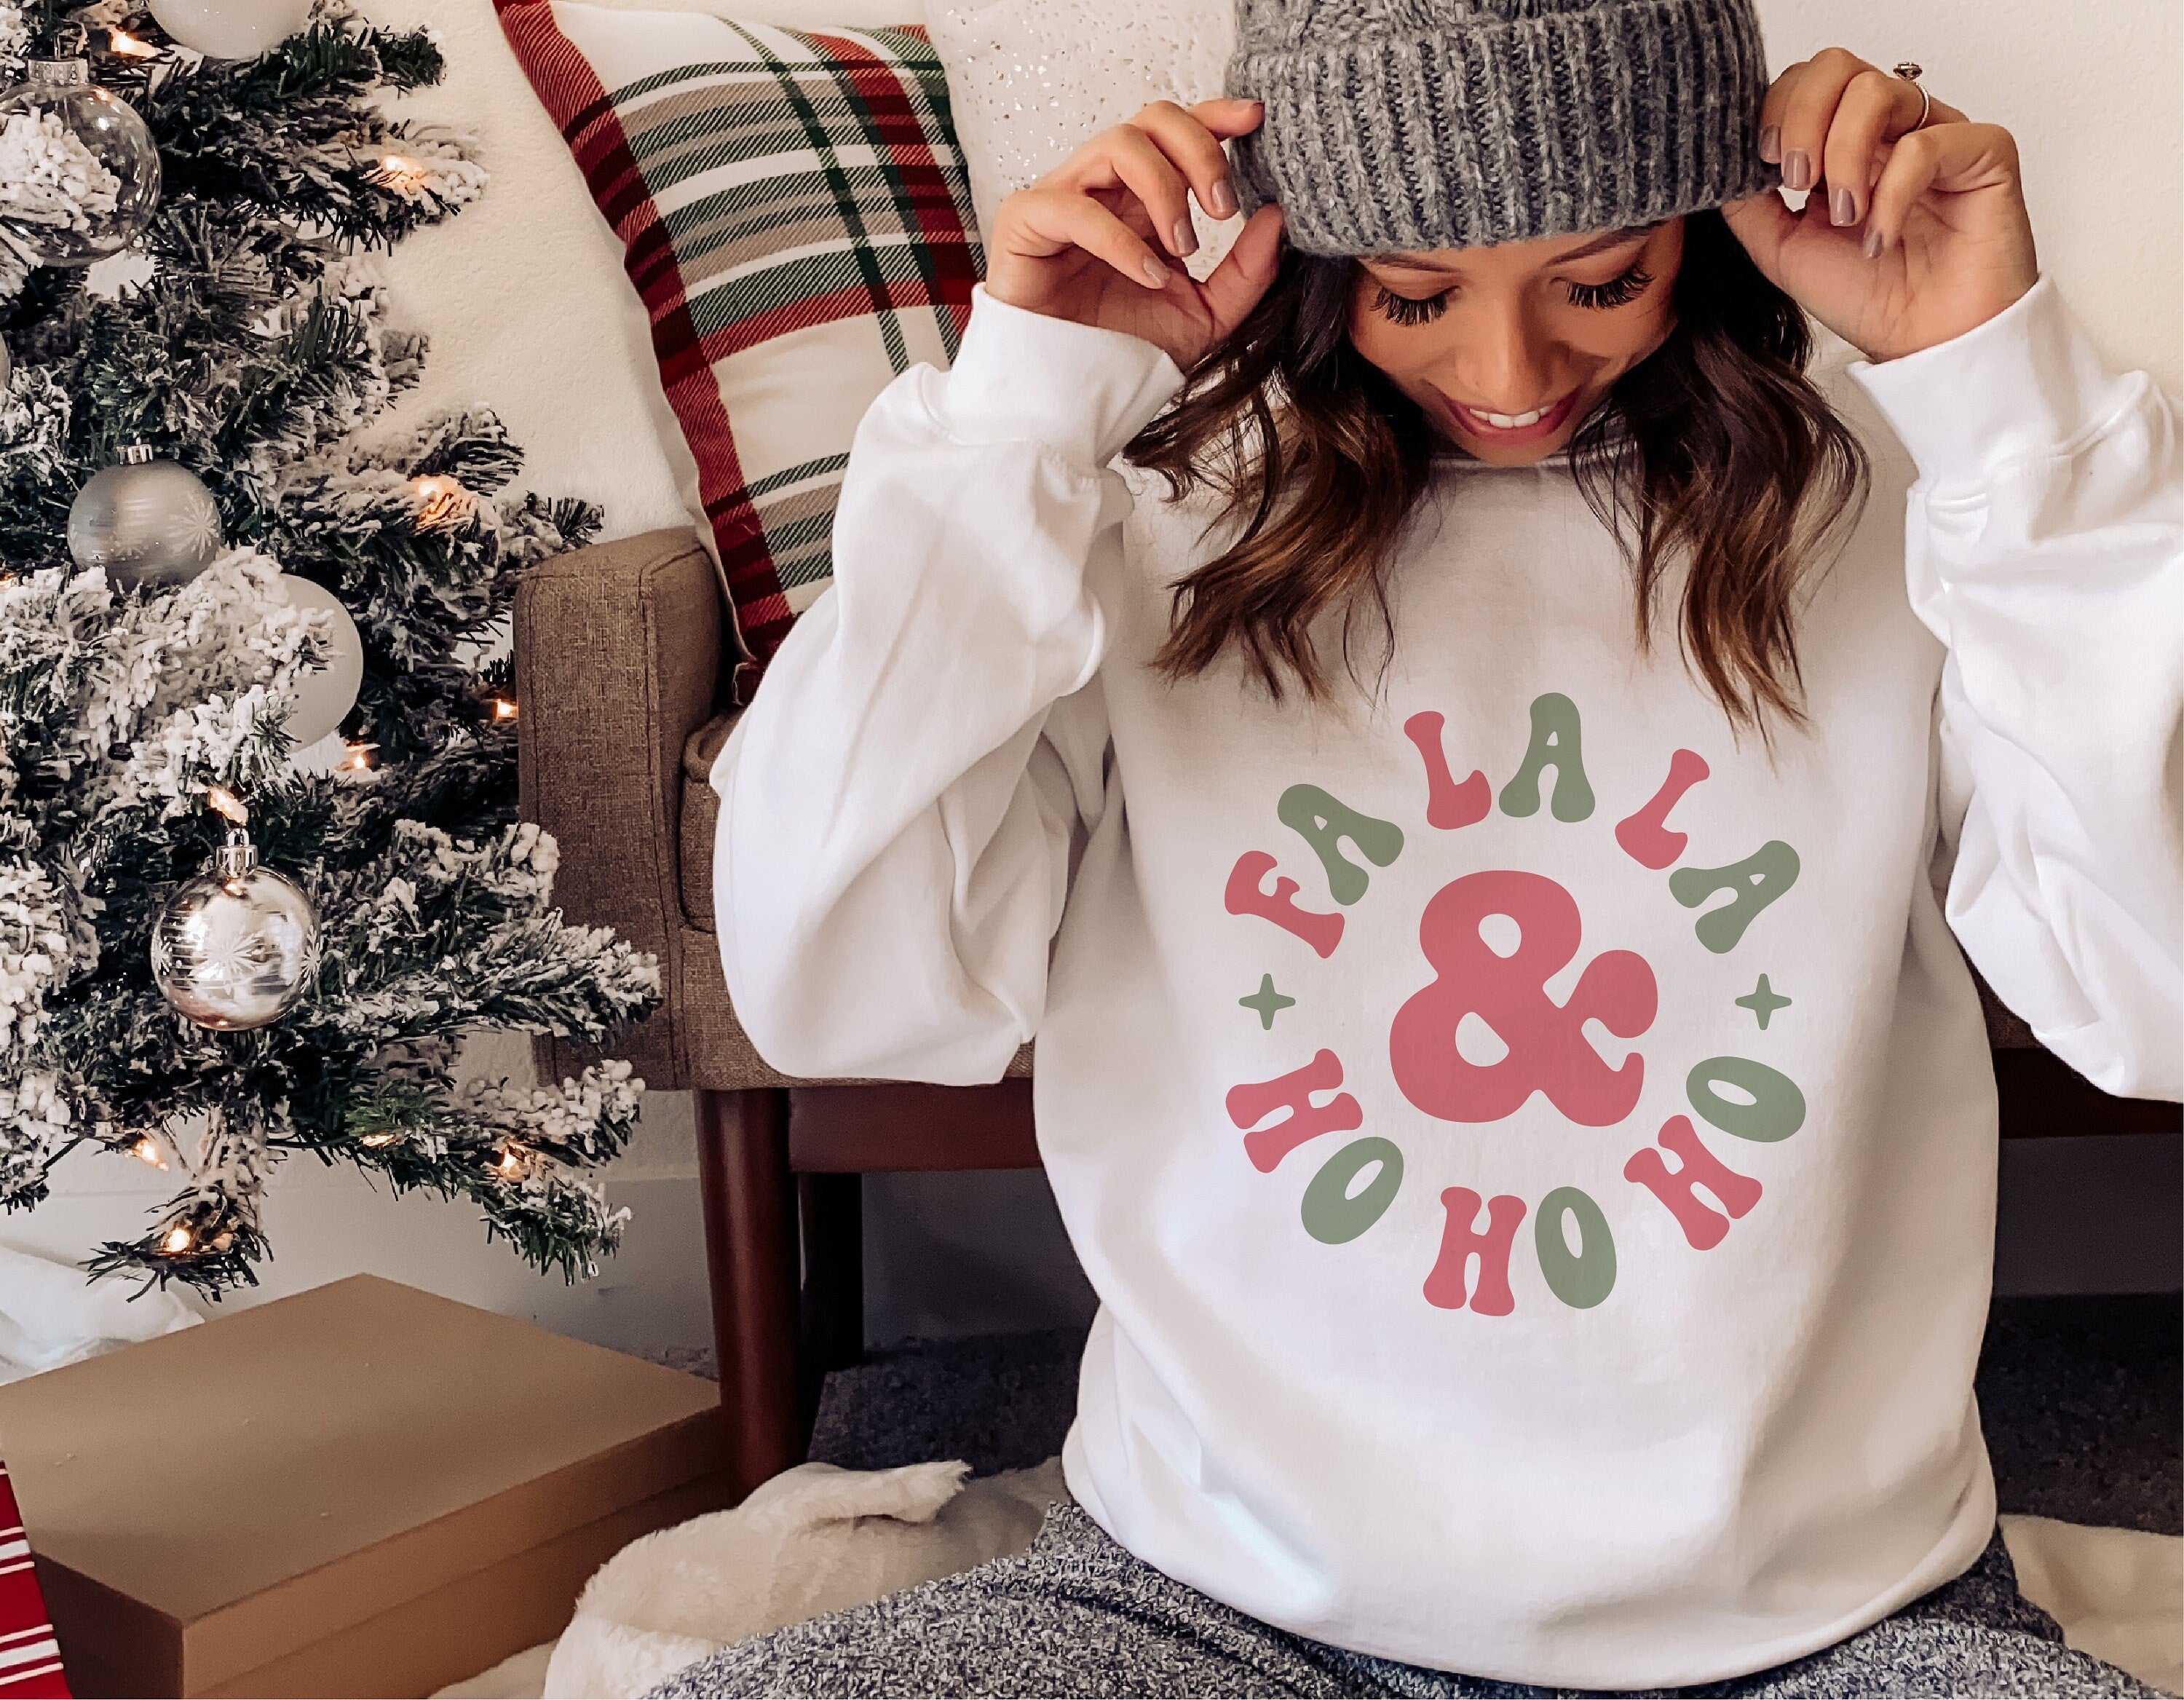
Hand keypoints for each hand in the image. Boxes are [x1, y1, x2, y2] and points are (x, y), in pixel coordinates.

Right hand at [985, 98, 1285, 370]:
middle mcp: (1104, 188)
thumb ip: (1245, 271)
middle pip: (1152, 120)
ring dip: (1164, 190)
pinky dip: (1121, 239)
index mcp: (1142, 198)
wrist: (1072, 399)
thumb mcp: (1206, 315)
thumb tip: (1279, 216)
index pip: (1177, 131)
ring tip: (1183, 248)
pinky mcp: (1025, 222)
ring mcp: (1062, 199)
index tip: (1255, 121)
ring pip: (1117, 144)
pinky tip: (1148, 276)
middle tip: (1223, 208)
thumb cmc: (1125, 351)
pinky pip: (1075, 207)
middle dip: (1198, 151)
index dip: (1214, 116)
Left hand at [1721, 49, 2037, 361]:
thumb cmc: (1867, 297)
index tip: (1766, 162)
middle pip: (1837, 67)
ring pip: (1878, 91)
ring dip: (1844, 156)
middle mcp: (1891, 128)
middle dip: (1803, 119)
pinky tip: (1881, 237)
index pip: (1805, 82)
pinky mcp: (1983, 152)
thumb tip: (1722, 164)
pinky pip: (1926, 144)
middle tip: (1800, 182)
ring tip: (1845, 216)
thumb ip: (1750, 202)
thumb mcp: (1782, 249)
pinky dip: (1891, 194)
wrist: (1924, 345)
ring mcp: (1938, 133)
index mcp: (1844, 141)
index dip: (1778, 110)